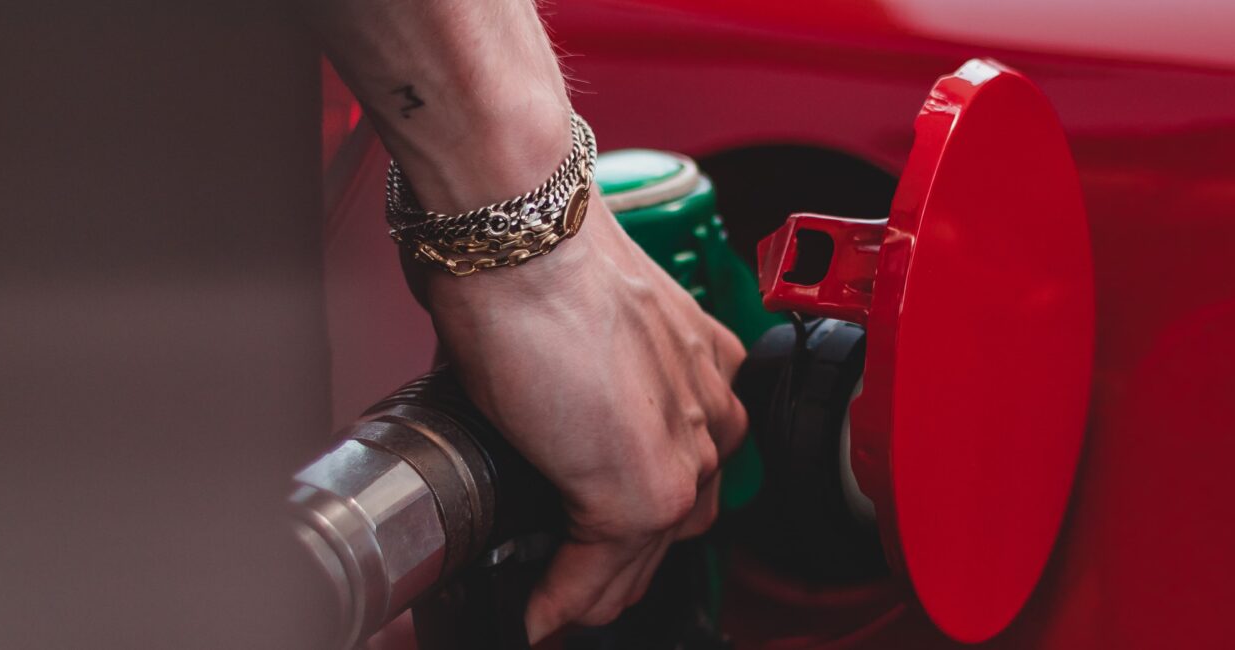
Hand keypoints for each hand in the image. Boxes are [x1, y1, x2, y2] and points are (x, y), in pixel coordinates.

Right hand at [421, 197, 748, 642]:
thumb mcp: (590, 327)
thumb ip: (592, 377)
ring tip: (555, 600)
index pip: (687, 466)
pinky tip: (536, 610)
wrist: (524, 238)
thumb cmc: (542, 258)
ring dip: (598, 584)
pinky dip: (561, 597)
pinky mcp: (644, 490)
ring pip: (650, 554)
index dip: (640, 511)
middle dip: (624, 557)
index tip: (600, 534)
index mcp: (705, 368)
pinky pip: (603, 570)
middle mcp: (710, 414)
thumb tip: (544, 407)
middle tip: (572, 576)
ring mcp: (686, 456)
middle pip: (679, 520)